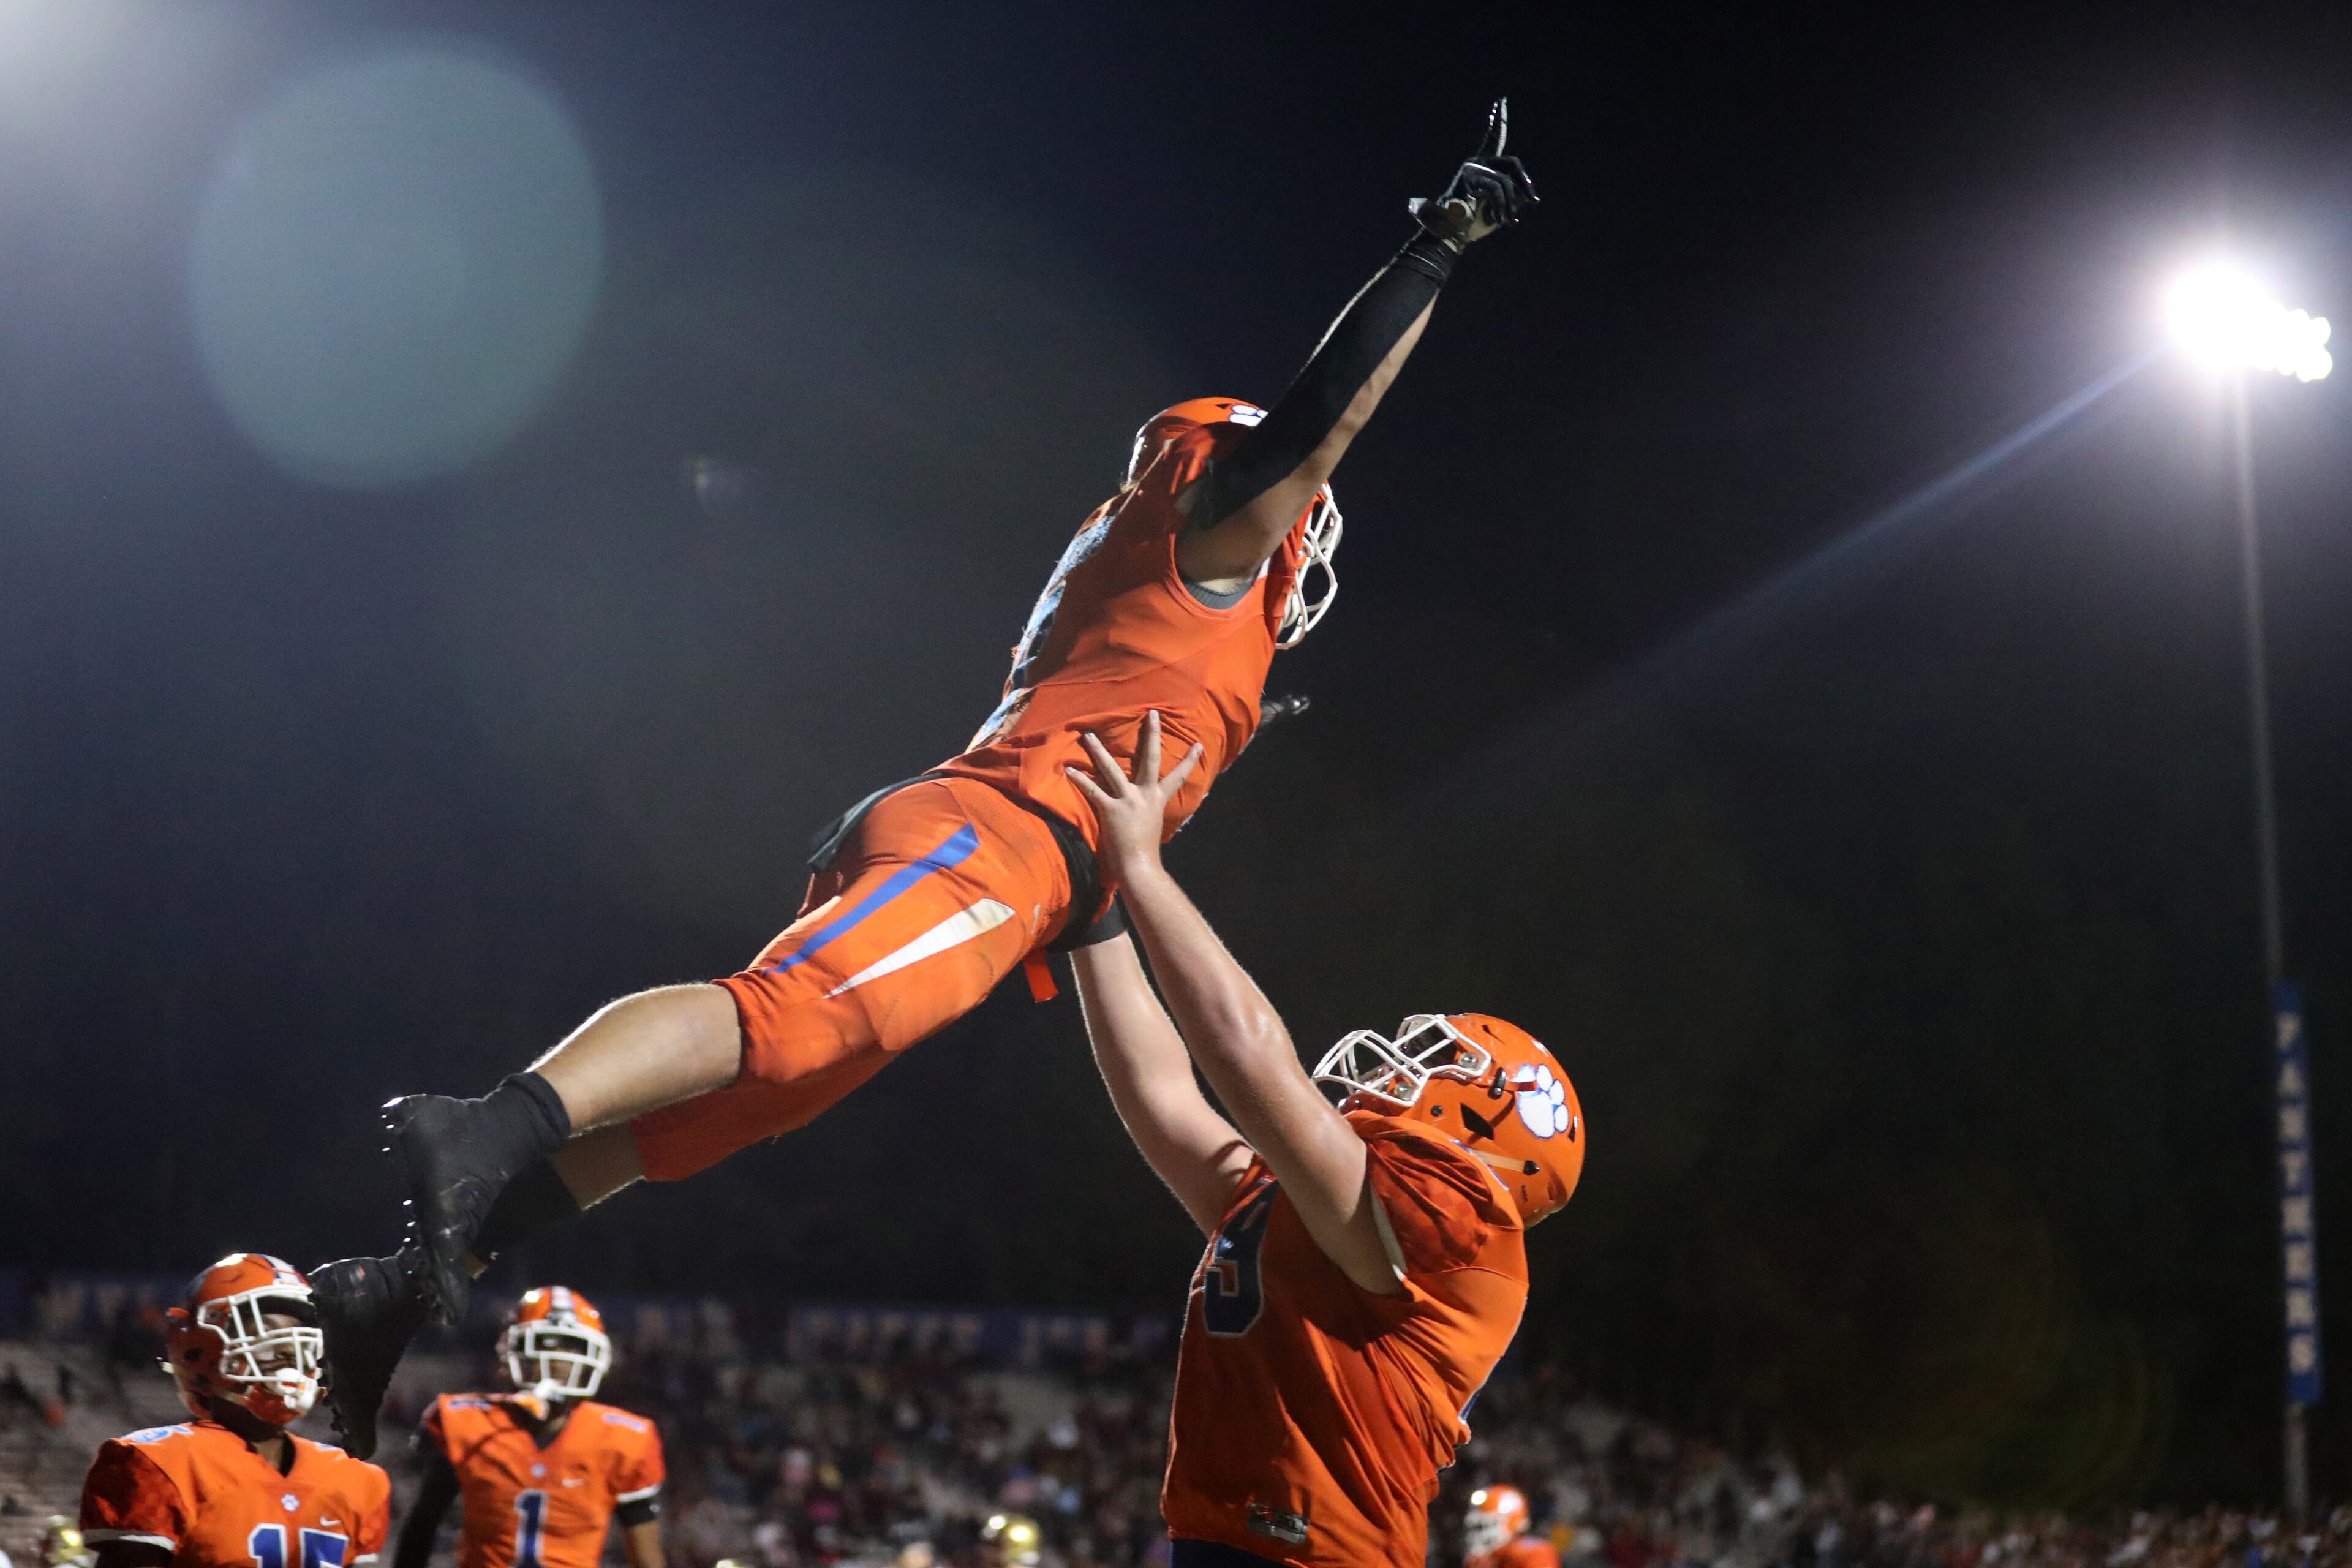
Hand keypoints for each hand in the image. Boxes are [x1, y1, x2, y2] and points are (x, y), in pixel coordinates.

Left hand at [1066, 710, 1202, 890]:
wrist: (1139, 867)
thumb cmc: (1145, 852)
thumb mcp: (1153, 826)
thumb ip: (1149, 812)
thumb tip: (1147, 811)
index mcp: (1158, 800)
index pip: (1178, 776)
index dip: (1189, 761)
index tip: (1198, 744)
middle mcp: (1146, 795)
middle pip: (1150, 759)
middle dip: (1151, 735)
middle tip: (1151, 713)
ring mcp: (1128, 801)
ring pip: (1112, 770)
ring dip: (1099, 751)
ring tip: (1089, 735)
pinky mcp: (1111, 810)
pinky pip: (1093, 791)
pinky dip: (1080, 780)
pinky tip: (1068, 769)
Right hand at [1409, 97, 1537, 250]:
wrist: (1450, 235)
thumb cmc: (1473, 224)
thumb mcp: (1500, 207)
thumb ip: (1512, 195)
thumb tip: (1529, 196)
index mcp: (1480, 166)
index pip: (1493, 139)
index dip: (1497, 122)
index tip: (1500, 101)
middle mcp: (1475, 163)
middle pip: (1512, 163)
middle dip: (1524, 183)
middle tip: (1533, 200)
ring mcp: (1471, 169)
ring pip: (1505, 182)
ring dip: (1511, 206)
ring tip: (1509, 222)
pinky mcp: (1470, 178)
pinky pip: (1497, 189)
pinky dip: (1502, 207)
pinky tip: (1500, 220)